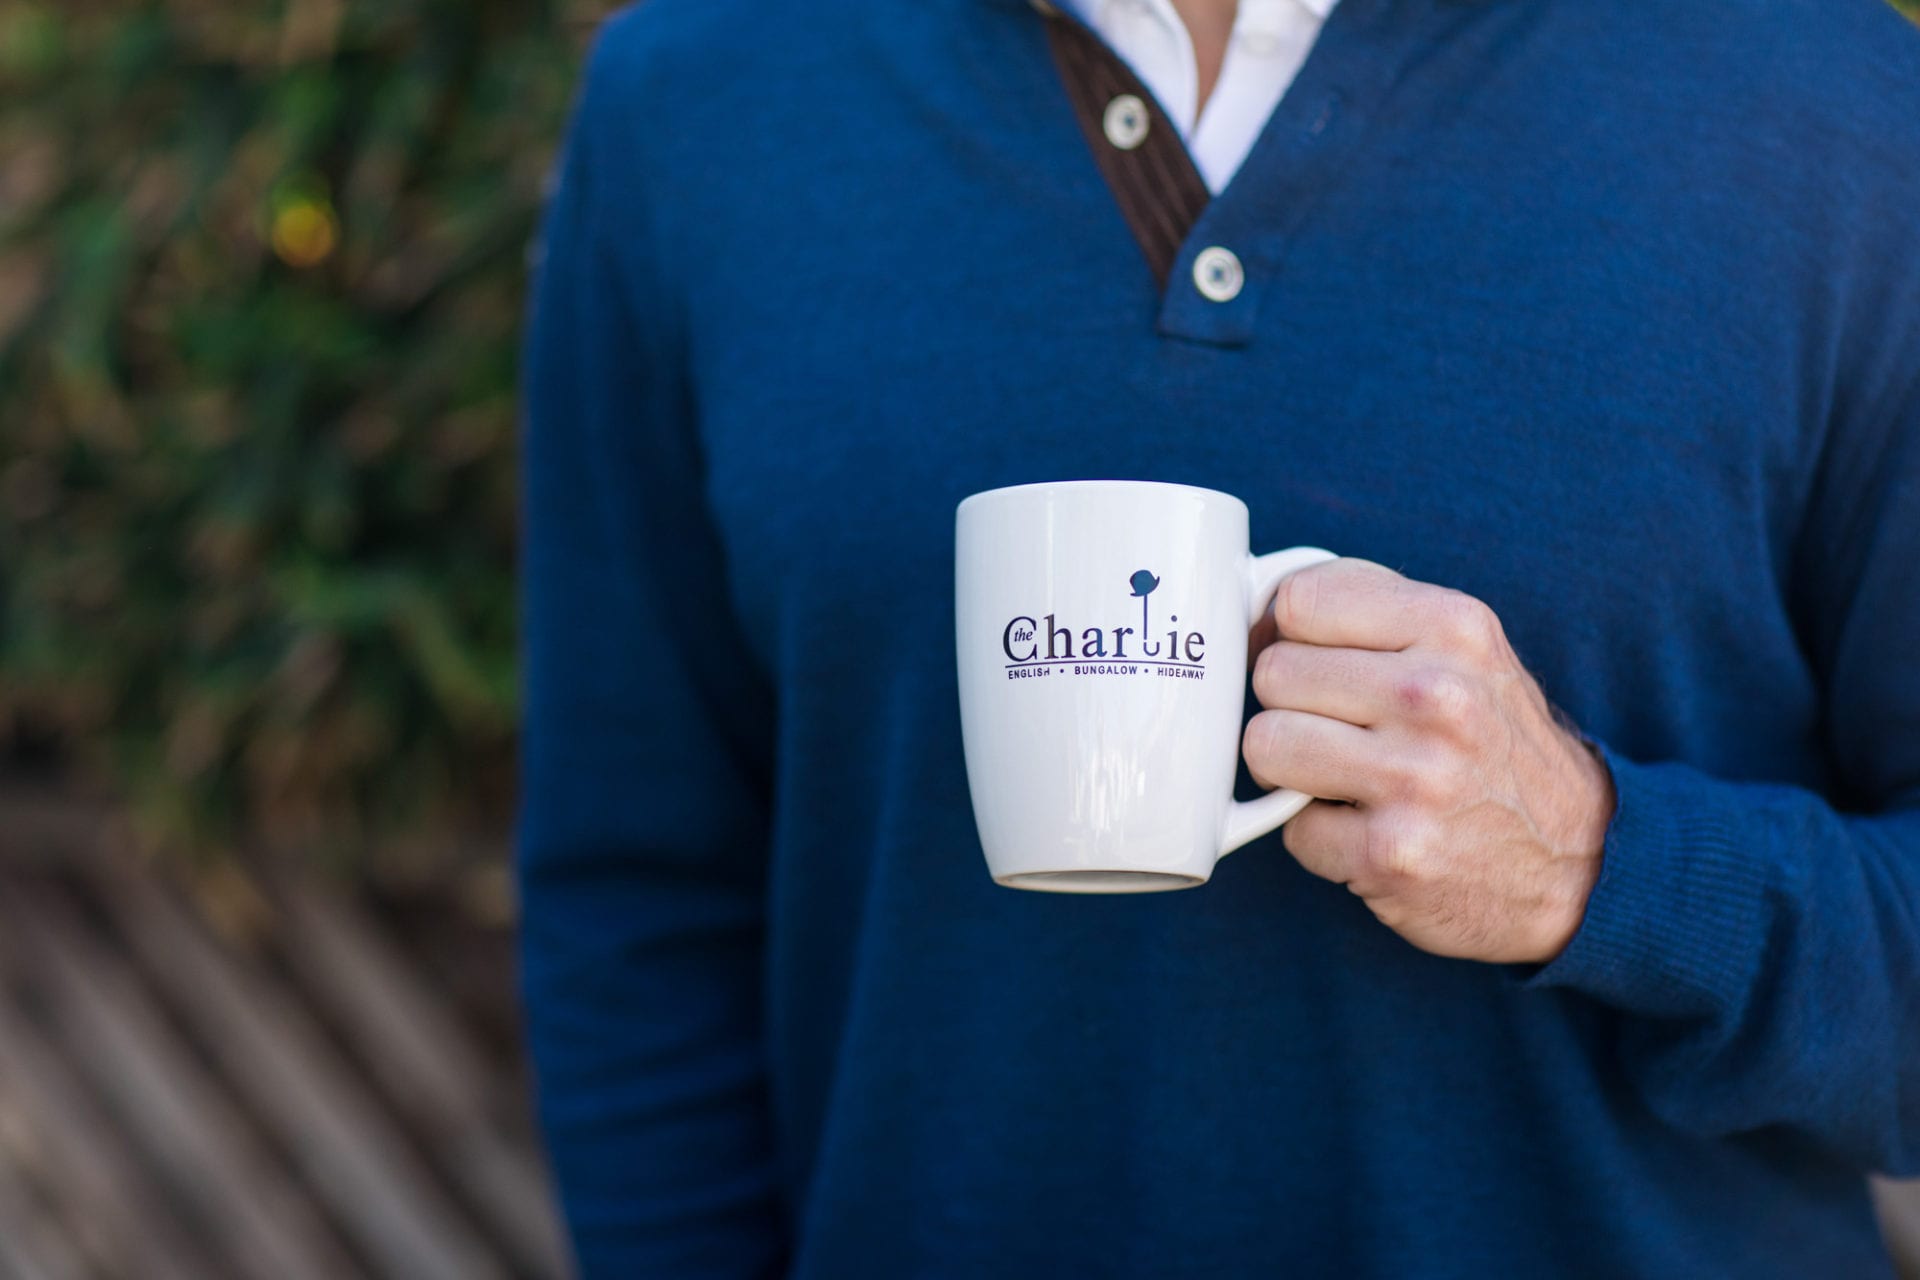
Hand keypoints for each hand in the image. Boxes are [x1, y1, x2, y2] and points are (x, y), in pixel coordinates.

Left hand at [1243, 559, 1614, 964]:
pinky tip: (1368, 829)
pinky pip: (1290, 826)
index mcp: (1454, 627)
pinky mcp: (1391, 853)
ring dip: (1290, 769)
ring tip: (1342, 776)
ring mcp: (1415, 778)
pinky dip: (1318, 835)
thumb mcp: (1463, 649)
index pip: (1301, 600)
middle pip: (1274, 672)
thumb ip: (1372, 611)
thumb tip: (1255, 602)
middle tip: (1341, 730)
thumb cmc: (1493, 741)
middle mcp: (1438, 695)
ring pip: (1265, 743)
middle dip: (1293, 705)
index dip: (1294, 635)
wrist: (1582, 861)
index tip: (1319, 663)